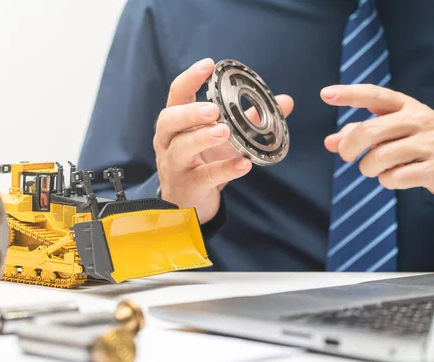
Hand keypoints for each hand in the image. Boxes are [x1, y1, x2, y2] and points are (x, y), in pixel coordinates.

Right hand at [154, 58, 294, 223]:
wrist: (189, 202)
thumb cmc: (202, 162)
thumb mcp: (224, 138)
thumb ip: (250, 118)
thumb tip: (285, 101)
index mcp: (177, 123)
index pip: (176, 95)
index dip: (189, 79)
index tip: (208, 65)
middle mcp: (169, 141)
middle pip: (169, 120)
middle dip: (190, 113)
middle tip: (213, 109)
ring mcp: (175, 164)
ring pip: (181, 148)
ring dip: (202, 138)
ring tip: (225, 132)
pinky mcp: (189, 185)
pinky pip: (205, 176)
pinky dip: (225, 169)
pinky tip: (244, 163)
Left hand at [322, 84, 433, 192]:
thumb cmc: (419, 148)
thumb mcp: (393, 135)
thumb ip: (361, 135)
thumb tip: (330, 142)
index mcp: (408, 107)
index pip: (375, 96)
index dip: (350, 94)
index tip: (325, 94)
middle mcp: (421, 119)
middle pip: (369, 131)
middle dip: (349, 147)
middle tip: (346, 156)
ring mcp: (431, 143)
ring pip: (378, 157)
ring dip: (368, 168)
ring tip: (377, 169)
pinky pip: (394, 177)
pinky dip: (387, 181)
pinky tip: (399, 177)